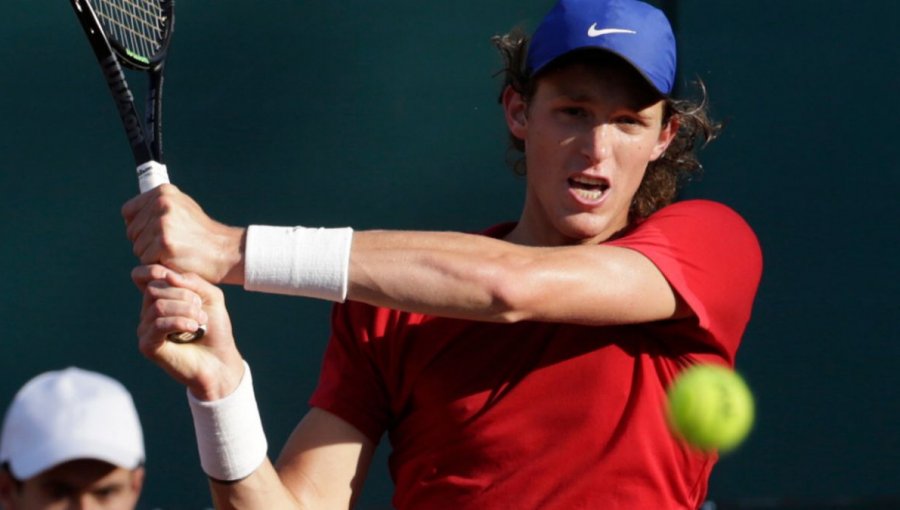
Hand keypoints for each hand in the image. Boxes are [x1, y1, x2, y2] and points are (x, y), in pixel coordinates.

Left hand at [122, 184, 245, 284]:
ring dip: (151, 255)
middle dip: (145, 243)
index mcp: (164, 192)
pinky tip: (174, 260)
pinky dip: (157, 264)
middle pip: (131, 232)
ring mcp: (163, 223)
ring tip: (173, 252)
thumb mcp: (182, 208)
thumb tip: (129, 214)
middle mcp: (162, 203)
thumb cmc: (201, 234)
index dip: (137, 226)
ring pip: (137, 247)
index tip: (151, 234)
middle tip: (168, 246)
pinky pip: (145, 260)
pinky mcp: (164, 243)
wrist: (224, 251)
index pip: (128, 212)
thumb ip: (158, 206)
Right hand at [133, 264, 244, 399]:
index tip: (183, 283)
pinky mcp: (148, 345)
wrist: (220, 361)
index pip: (146, 276)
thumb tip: (166, 274)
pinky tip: (194, 328)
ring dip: (186, 310)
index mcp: (161, 298)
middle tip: (201, 311)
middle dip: (184, 296)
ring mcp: (146, 329)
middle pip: (154, 289)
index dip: (159, 272)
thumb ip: (192, 281)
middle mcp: (148, 312)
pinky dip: (179, 322)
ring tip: (200, 321)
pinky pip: (157, 324)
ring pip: (157, 306)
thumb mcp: (211, 297)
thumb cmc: (215, 329)